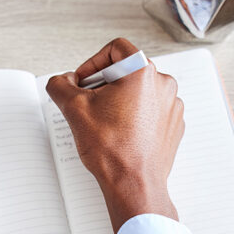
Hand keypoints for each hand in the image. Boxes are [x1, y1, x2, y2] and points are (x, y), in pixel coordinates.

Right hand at [45, 38, 183, 233]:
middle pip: (127, 70)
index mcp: (143, 72)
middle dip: (103, 85)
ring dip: (119, 101)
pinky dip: (134, 116)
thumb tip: (61, 81)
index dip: (92, 63)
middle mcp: (163, 84)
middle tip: (88, 105)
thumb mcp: (74, 110)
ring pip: (139, 91)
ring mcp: (172, 105)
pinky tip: (119, 134)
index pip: (115, 49)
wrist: (134, 184)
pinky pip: (150, 110)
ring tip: (104, 123)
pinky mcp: (173, 124)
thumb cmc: (112, 149)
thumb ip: (60, 85)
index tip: (82, 82)